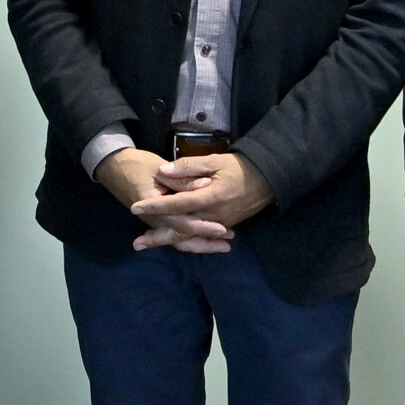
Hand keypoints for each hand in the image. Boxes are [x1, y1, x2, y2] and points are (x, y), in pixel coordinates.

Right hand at [94, 147, 223, 251]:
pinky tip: (206, 242)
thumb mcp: (159, 168)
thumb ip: (182, 179)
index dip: (202, 226)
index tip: (221, 229)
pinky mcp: (157, 220)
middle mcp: (154, 219)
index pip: (180, 221)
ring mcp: (154, 222)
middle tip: (227, 243)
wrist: (114, 167)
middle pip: (181, 237)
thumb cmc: (137, 164)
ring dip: (200, 244)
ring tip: (223, 246)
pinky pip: (175, 234)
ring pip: (178, 240)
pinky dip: (191, 239)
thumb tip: (204, 185)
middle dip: (205, 242)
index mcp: (154, 206)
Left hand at [129, 150, 272, 252]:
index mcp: (210, 197)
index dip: (156, 206)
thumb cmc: (240, 167)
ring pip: (189, 236)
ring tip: (147, 243)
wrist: (269, 180)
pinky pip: (200, 236)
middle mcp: (213, 216)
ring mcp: (219, 223)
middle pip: (180, 229)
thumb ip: (189, 166)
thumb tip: (164, 171)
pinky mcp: (224, 226)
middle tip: (137, 243)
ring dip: (168, 241)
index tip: (136, 206)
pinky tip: (170, 240)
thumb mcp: (215, 160)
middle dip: (157, 236)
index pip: (177, 204)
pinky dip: (184, 240)